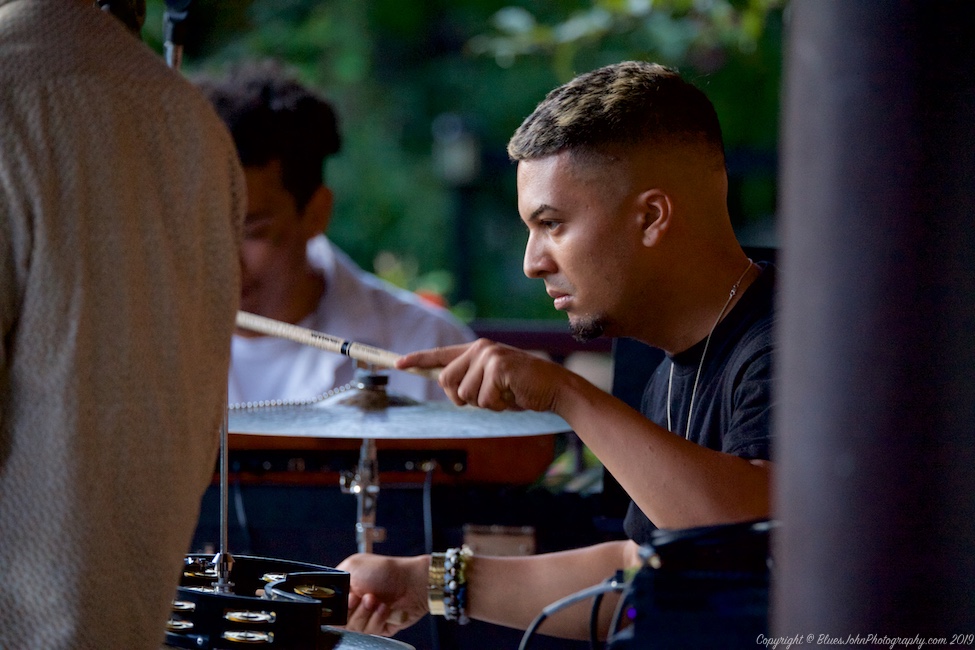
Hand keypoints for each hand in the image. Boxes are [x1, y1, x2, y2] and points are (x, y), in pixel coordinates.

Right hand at [337, 553, 428, 636]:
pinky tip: (385, 607)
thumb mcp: (353, 566)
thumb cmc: (385, 570)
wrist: (412, 581)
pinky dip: (378, 619)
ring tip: (376, 600)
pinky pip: (371, 632)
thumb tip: (326, 594)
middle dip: (352, 610)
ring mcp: (367, 617)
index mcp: (345, 591)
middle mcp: (354, 606)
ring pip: (355, 629)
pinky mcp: (379, 627)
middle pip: (340, 622)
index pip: (330, 608)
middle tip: (363, 597)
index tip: (347, 599)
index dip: (335, 607)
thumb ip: (335, 580)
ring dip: (366, 613)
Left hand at [397, 339, 569, 411]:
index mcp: (477, 350)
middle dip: (462, 399)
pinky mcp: (497, 368)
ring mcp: (488, 356)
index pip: (441, 355)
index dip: (418, 360)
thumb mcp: (493, 383)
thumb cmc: (523, 390)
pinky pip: (483, 400)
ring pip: (464, 395)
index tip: (398, 364)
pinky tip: (514, 397)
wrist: (555, 388)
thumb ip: (471, 381)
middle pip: (446, 382)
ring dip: (485, 404)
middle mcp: (480, 349)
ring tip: (506, 396)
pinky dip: (499, 406)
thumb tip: (447, 387)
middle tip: (490, 398)